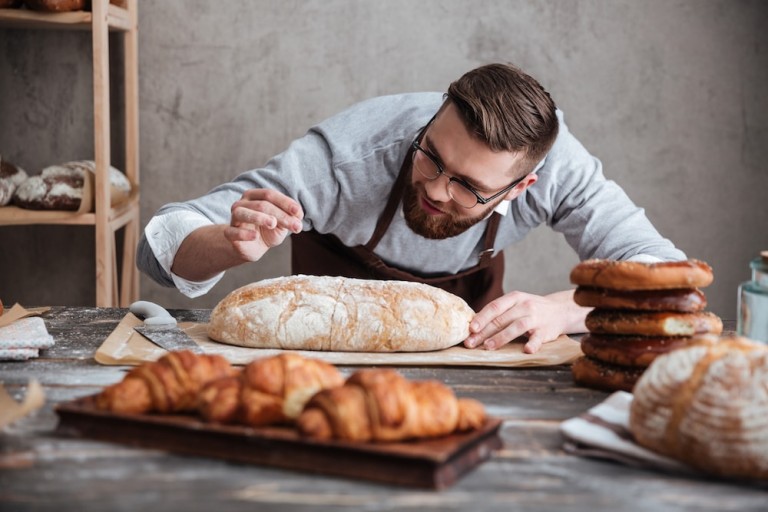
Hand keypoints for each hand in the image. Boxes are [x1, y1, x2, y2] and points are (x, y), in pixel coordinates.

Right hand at [225, 188, 303, 260]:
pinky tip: (255, 236)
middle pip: (262, 205)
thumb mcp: (282, 223)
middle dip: (281, 215)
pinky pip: (233, 232)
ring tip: (272, 224)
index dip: (285, 202)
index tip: (298, 213)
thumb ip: (290, 217)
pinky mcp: (229, 233)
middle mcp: (242, 203)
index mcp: (255, 196)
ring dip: (259, 217)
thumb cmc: (268, 230)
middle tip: (296, 227)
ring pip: (243, 213)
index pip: (269, 194)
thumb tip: (298, 215)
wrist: (254, 247)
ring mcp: (234, 218)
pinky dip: (244, 233)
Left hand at [463, 290, 589, 353]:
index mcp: (514, 298)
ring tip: (488, 347)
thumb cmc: (531, 309)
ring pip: (516, 327)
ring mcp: (536, 318)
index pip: (494, 307)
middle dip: (484, 332)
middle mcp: (525, 306)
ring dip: (501, 337)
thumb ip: (499, 312)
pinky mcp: (546, 331)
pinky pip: (538, 338)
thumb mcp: (516, 304)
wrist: (560, 310)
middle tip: (471, 343)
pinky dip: (532, 344)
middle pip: (501, 319)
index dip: (481, 318)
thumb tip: (474, 326)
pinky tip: (526, 350)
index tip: (470, 328)